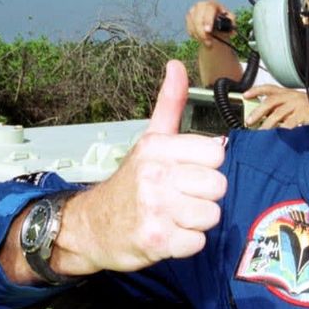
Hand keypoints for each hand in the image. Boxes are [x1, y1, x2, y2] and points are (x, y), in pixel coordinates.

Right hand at [56, 61, 227, 273]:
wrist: (90, 226)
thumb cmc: (129, 182)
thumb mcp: (149, 139)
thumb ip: (169, 103)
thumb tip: (176, 64)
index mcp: (158, 148)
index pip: (215, 153)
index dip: (206, 166)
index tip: (187, 171)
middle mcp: (155, 176)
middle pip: (218, 187)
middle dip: (203, 196)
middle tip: (180, 197)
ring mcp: (155, 209)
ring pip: (211, 215)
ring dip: (196, 221)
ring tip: (173, 215)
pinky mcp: (156, 241)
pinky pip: (197, 242)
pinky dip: (186, 243)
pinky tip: (168, 234)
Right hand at [185, 0, 233, 47]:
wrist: (216, 27)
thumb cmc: (224, 23)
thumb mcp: (230, 23)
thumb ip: (231, 25)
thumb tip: (233, 31)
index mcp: (213, 4)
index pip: (209, 9)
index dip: (208, 20)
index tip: (208, 31)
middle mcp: (201, 5)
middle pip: (198, 18)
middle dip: (202, 32)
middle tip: (208, 42)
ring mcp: (193, 11)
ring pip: (192, 24)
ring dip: (199, 36)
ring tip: (208, 43)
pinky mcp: (188, 18)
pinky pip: (189, 28)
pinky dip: (195, 35)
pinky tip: (202, 38)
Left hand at [242, 85, 308, 128]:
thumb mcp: (294, 101)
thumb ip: (280, 107)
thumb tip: (264, 117)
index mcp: (286, 92)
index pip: (268, 88)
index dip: (256, 90)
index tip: (245, 95)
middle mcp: (290, 96)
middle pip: (270, 101)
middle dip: (258, 111)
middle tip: (249, 121)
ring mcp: (297, 105)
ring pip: (278, 113)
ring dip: (267, 123)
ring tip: (260, 131)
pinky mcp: (303, 114)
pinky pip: (290, 122)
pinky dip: (283, 129)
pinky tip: (277, 134)